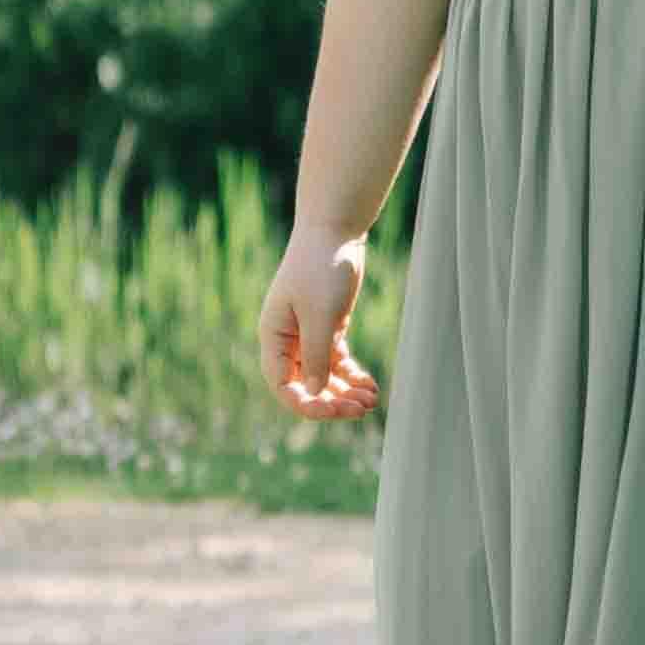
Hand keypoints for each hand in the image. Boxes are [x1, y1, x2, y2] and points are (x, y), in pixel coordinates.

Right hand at [256, 227, 382, 423]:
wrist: (334, 232)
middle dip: (331, 400)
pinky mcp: (328, 326)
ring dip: (344, 391)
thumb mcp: (320, 314)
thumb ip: (315, 354)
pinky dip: (352, 375)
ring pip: (323, 375)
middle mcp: (287, 340)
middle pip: (305, 384)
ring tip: (371, 401)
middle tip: (362, 409)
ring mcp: (308, 334)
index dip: (306, 403)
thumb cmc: (320, 269)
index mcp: (273, 337)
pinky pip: (336, 360)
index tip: (334, 412)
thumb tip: (313, 391)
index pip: (282, 384)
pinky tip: (370, 386)